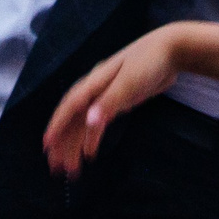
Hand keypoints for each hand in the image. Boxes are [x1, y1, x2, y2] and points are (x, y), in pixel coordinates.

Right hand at [44, 26, 187, 176]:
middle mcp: (95, 89)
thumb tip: (89, 122)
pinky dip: (92, 138)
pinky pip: (98, 123)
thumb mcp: (130, 83)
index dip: (57, 125)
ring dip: (76, 144)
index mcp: (95, 82)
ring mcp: (105, 95)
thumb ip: (109, 103)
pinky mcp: (117, 100)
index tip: (47, 145)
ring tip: (70, 168)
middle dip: (63, 141)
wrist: (171, 50)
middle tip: (55, 166)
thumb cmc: (149, 62)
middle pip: (74, 118)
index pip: (70, 106)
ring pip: (84, 123)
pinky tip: (89, 153)